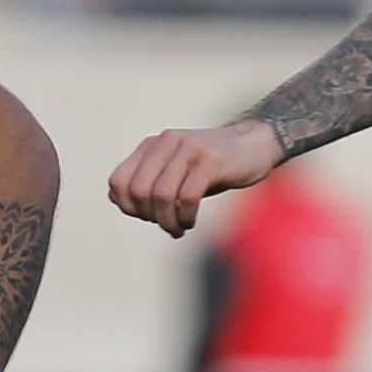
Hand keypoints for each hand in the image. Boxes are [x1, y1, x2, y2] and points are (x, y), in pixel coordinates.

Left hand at [108, 120, 283, 237]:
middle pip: (139, 192)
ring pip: (161, 196)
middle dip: (150, 217)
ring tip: (179, 228)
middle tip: (168, 225)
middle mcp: (165, 143)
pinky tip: (190, 221)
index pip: (118, 182)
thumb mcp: (175, 171)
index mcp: (151, 146)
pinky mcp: (210, 160)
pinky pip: (187, 197)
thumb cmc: (211, 166)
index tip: (148, 217)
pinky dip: (186, 217)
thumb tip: (117, 200)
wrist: (254, 145)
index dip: (127, 207)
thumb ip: (148, 181)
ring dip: (168, 221)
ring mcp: (188, 149)